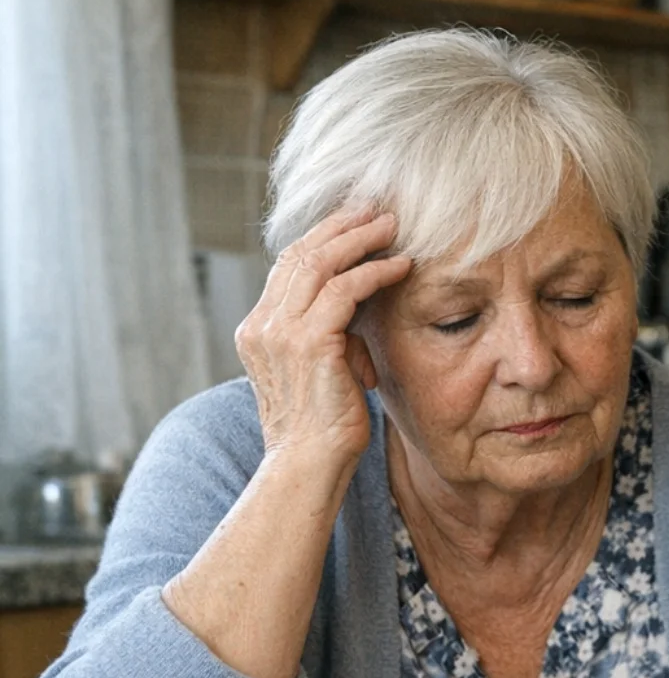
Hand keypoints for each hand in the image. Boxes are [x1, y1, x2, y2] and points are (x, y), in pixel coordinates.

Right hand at [234, 209, 411, 474]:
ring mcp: (281, 333)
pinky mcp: (310, 343)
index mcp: (258, 330)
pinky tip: (401, 266)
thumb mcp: (320, 370)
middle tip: (379, 210)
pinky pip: (346, 290)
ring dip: (362, 239)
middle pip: (301, 254)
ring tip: (394, 227)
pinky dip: (375, 272)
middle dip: (342, 226)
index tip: (357, 222)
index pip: (289, 267)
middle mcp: (262, 325)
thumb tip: (359, 307)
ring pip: (321, 263)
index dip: (323, 238)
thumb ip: (330, 335)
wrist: (308, 467)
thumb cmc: (324, 426)